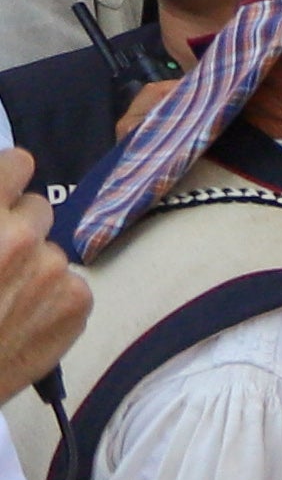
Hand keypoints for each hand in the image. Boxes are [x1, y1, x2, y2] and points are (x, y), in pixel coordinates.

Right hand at [0, 155, 77, 399]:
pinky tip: (16, 317)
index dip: (4, 180)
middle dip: (15, 225)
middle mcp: (21, 233)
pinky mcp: (76, 303)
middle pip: (38, 207)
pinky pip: (68, 283)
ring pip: (51, 249)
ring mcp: (53, 269)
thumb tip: (1, 188)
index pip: (17, 162)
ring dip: (31, 263)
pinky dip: (48, 296)